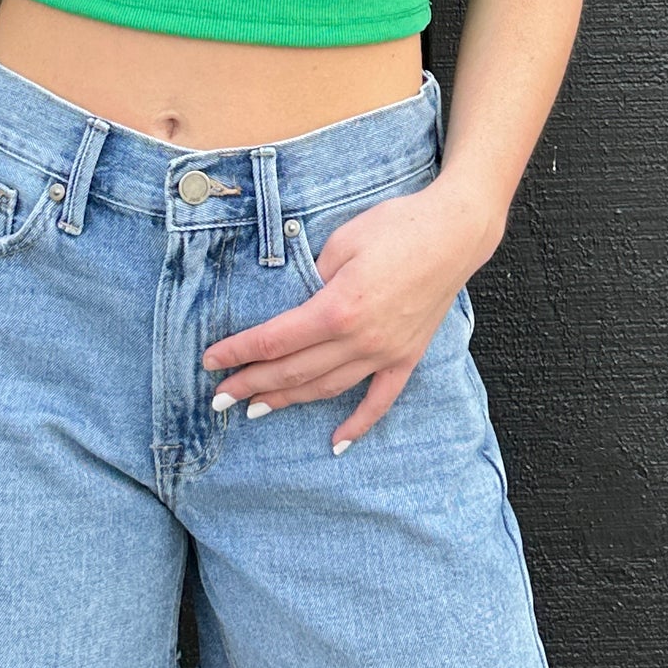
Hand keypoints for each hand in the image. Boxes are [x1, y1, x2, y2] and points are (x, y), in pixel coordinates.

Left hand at [200, 178, 504, 453]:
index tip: (211, 361)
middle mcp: (360, 338)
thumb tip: (289, 303)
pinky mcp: (406, 356)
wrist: (455, 232)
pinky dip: (358, 424)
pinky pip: (380, 400)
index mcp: (337, 307)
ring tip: (256, 410)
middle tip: (219, 397)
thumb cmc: (397, 225)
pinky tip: (336, 443)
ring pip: (327, 388)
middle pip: (294, 369)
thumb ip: (311, 276)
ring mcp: (385, 352)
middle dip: (252, 384)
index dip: (239, 352)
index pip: (276, 339)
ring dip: (289, 401)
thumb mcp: (342, 241)